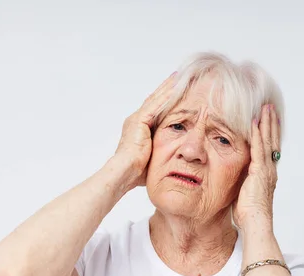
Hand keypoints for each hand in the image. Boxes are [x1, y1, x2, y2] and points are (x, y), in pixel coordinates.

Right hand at [114, 72, 176, 186]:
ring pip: (155, 99)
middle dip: (166, 88)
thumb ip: (161, 151)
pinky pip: (155, 105)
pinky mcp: (139, 121)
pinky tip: (175, 89)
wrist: (124, 172)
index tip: (174, 90)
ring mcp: (137, 119)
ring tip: (178, 77)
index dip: (164, 99)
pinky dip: (166, 97)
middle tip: (177, 76)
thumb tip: (174, 157)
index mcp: (138, 128)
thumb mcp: (153, 157)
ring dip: (167, 88)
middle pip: (154, 100)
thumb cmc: (136, 171)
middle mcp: (136, 120)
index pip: (154, 109)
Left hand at [232, 104, 280, 230]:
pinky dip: (257, 134)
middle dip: (271, 123)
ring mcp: (266, 169)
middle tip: (270, 107)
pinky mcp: (259, 171)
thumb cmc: (249, 215)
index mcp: (266, 174)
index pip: (269, 149)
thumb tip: (234, 178)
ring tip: (266, 108)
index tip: (268, 121)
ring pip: (268, 141)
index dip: (269, 134)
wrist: (256, 224)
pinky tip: (254, 122)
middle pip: (272, 140)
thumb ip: (241, 182)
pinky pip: (258, 148)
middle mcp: (269, 169)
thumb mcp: (244, 194)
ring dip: (266, 123)